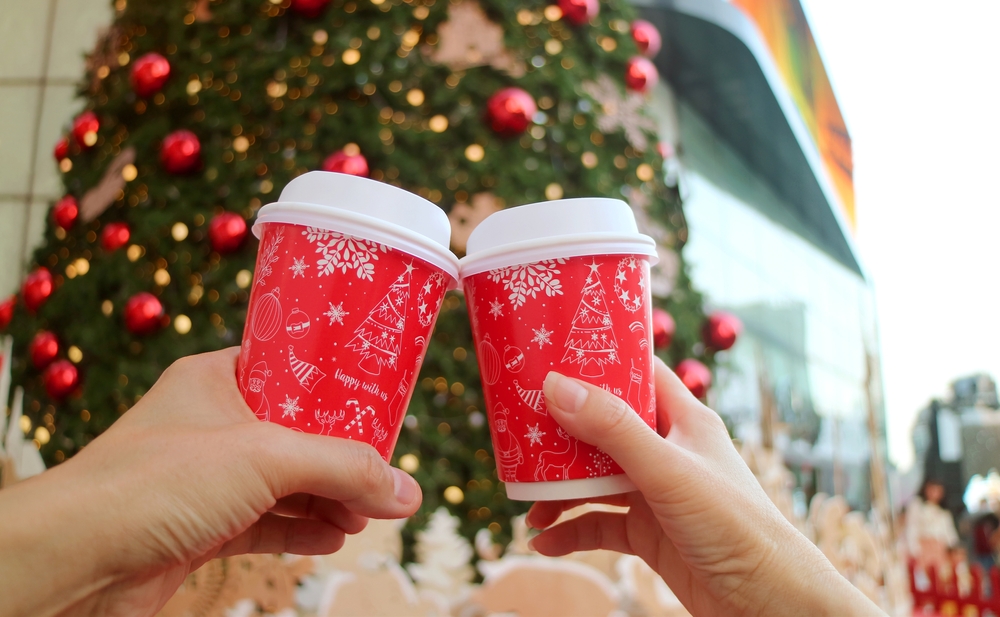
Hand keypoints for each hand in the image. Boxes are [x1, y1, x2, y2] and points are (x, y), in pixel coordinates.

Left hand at [0, 348, 420, 616]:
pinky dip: (303, 529)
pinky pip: (267, 523)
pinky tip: (336, 536)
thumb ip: (343, 469)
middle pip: (297, 433)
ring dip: (329, 497)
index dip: (336, 385)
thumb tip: (407, 492)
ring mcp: (205, 480)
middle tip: (386, 469)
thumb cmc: (154, 482)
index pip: (290, 370)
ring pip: (285, 483)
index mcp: (216, 380)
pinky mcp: (201, 528)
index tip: (380, 398)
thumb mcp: (266, 457)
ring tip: (372, 511)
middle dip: (343, 455)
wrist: (74, 560)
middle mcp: (211, 425)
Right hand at [527, 358, 883, 616]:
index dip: (600, 359)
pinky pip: (600, 524)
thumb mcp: (667, 470)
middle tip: (521, 433)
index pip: (638, 372)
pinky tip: (545, 541)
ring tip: (527, 503)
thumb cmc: (735, 525)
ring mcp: (657, 492)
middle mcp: (668, 450)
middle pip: (604, 427)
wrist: (768, 603)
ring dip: (560, 488)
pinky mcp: (650, 532)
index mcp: (683, 419)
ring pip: (596, 479)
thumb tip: (556, 386)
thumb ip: (613, 429)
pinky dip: (571, 530)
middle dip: (563, 433)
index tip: (554, 353)